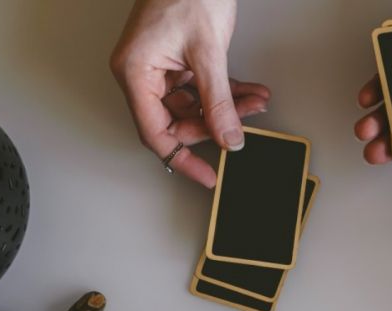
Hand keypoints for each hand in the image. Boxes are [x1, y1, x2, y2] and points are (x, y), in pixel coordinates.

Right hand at [111, 0, 270, 187]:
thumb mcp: (208, 52)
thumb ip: (219, 100)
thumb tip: (228, 137)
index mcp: (135, 72)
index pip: (155, 133)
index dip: (183, 158)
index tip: (207, 176)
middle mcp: (142, 72)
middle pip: (177, 120)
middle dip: (215, 124)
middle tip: (243, 127)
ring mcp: (160, 66)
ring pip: (194, 104)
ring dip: (227, 107)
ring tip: (256, 103)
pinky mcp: (178, 59)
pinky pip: (201, 86)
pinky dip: (226, 91)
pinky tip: (250, 92)